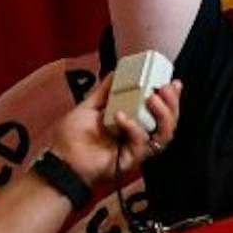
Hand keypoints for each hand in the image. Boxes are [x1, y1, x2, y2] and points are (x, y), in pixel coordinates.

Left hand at [42, 75, 181, 188]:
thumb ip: (105, 91)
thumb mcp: (89, 106)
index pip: (160, 111)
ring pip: (164, 135)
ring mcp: (135, 149)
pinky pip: (141, 144)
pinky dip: (134, 128)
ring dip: (162, 115)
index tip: (171, 82)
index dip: (170, 98)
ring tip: (151, 99)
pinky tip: (121, 116)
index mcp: (133, 123)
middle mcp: (138, 136)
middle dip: (171, 104)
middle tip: (163, 89)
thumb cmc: (73, 137)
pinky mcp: (130, 160)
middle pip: (168, 123)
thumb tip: (116, 72)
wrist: (61, 158)